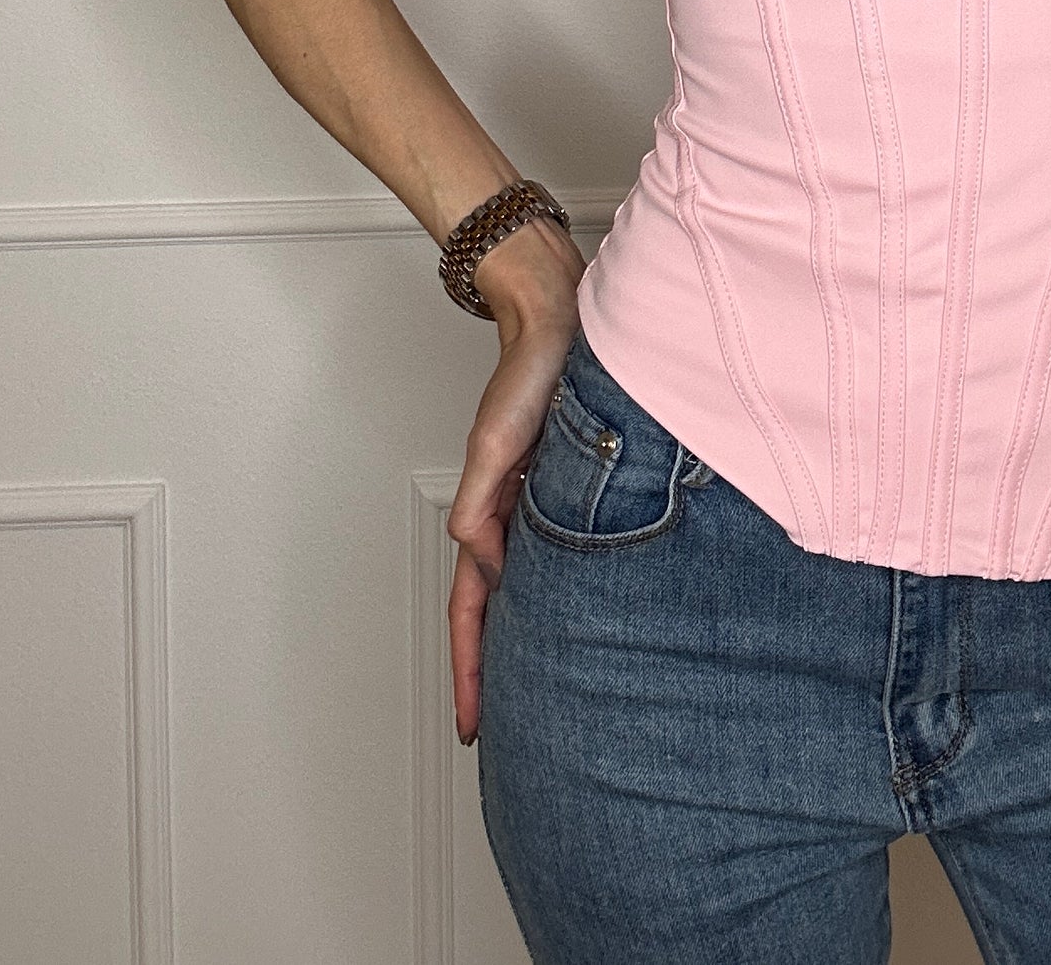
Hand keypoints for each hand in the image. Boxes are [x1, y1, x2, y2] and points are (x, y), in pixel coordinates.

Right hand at [444, 216, 585, 744]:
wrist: (560, 318)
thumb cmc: (531, 370)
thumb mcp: (499, 440)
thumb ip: (483, 501)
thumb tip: (486, 562)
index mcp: (489, 512)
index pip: (473, 610)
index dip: (472, 670)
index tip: (473, 724)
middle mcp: (510, 516)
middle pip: (495, 612)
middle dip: (492, 673)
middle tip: (502, 733)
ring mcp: (537, 504)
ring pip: (525, 589)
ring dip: (524, 637)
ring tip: (540, 693)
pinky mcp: (568, 486)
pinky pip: (557, 556)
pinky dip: (558, 593)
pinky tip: (579, 614)